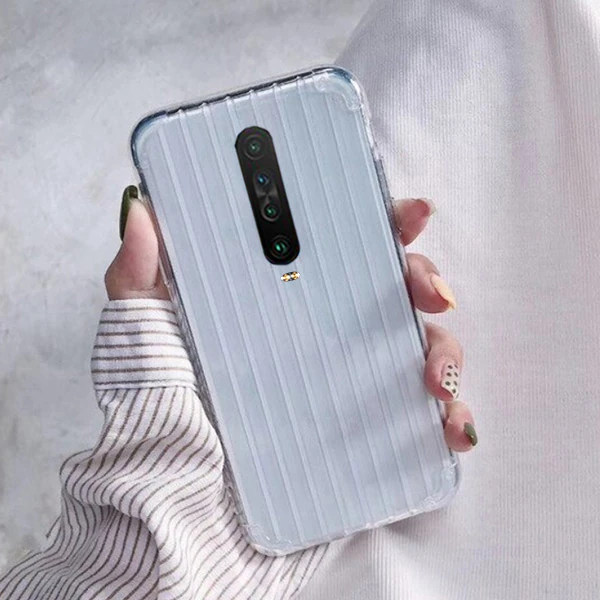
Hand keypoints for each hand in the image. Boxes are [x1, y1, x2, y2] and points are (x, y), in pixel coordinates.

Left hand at [105, 187, 475, 451]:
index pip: (338, 246)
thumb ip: (139, 279)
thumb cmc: (162, 421)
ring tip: (434, 376)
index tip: (407, 215)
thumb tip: (141, 213)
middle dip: (423, 279)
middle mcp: (323, 333)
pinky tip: (450, 423)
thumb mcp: (147, 340)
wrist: (180, 513)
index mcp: (282, 300)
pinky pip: (421, 415)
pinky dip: (448, 415)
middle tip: (431, 292)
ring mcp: (350, 381)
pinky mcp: (368, 428)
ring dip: (444, 351)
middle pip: (391, 289)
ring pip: (418, 346)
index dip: (378, 221)